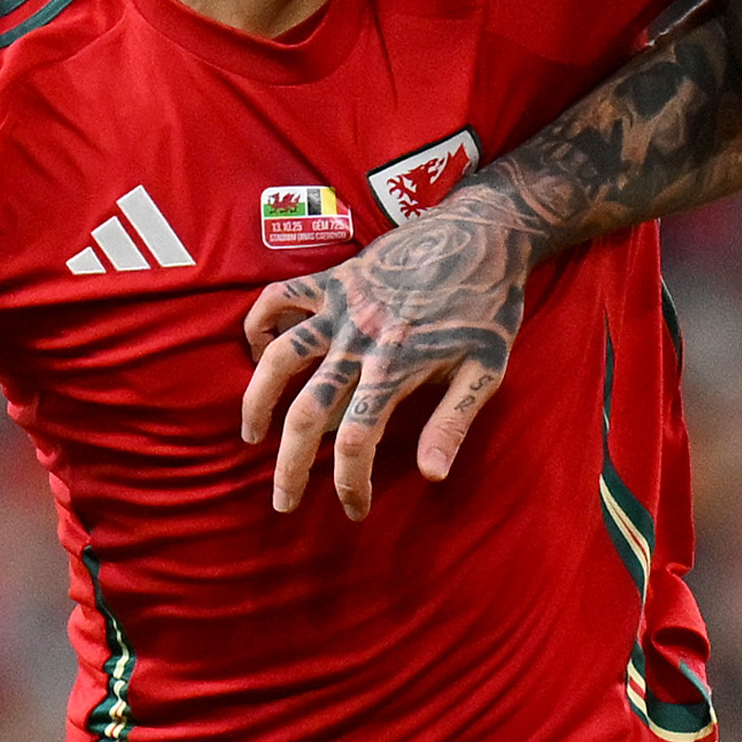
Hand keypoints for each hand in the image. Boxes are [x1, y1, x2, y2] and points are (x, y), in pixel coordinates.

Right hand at [239, 211, 526, 519]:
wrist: (484, 232)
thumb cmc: (489, 304)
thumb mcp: (487, 369)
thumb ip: (453, 422)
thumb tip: (432, 476)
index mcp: (398, 367)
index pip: (358, 440)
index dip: (350, 482)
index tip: (354, 510)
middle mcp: (361, 339)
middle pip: (309, 412)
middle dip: (291, 465)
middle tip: (283, 502)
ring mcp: (342, 306)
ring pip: (281, 358)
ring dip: (259, 400)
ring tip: (251, 436)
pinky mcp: (334, 278)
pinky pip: (280, 297)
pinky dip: (260, 323)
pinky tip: (258, 352)